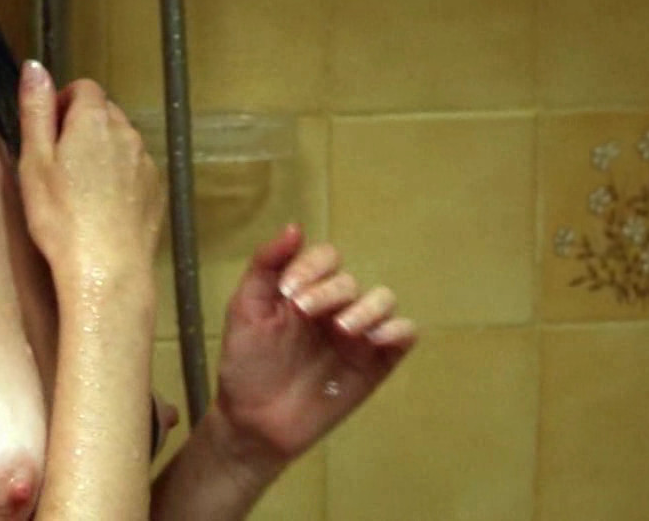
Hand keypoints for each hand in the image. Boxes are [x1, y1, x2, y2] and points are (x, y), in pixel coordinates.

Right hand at [14, 61, 165, 280]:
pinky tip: (100, 206)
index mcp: (94, 121)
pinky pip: (135, 169)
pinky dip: (119, 177)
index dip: (63, 103)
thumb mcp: (34, 161)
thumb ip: (36, 109)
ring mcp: (146, 162)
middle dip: (82, 127)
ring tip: (78, 190)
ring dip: (102, 152)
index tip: (49, 132)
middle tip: (58, 165)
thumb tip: (35, 68)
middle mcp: (127, 133)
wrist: (105, 270)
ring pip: (121, 141)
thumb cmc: (62, 219)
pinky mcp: (156, 189)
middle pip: (104, 113)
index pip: (84, 87)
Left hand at [211, 224, 417, 465]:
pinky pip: (404, 335)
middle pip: (351, 281)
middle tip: (305, 313)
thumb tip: (294, 227)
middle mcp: (335, 307)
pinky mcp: (376, 364)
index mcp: (306, 289)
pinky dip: (398, 329)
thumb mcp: (245, 309)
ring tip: (343, 329)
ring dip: (367, 308)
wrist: (253, 422)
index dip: (312, 267)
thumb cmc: (246, 363)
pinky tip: (376, 339)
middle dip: (330, 292)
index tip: (289, 293)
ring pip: (383, 300)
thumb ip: (266, 265)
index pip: (326, 257)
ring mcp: (358, 335)